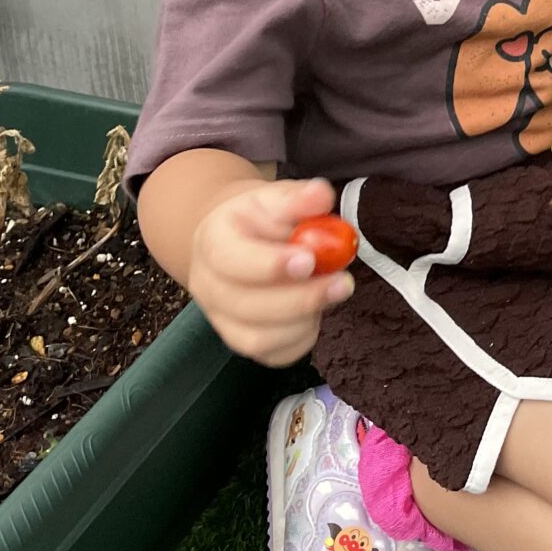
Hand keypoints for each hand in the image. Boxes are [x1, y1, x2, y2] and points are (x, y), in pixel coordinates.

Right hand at [187, 176, 354, 366]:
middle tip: (342, 282)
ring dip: (303, 319)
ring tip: (334, 290)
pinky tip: (318, 313)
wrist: (244, 240)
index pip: (230, 259)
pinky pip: (274, 354)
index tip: (309, 260)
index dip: (269, 265)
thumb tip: (320, 196)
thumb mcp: (276, 197)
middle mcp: (209, 287)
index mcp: (212, 242)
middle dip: (299, 299)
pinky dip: (302, 337)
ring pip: (257, 338)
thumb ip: (298, 198)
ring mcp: (223, 320)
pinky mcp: (245, 343)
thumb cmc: (262, 219)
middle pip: (245, 305)